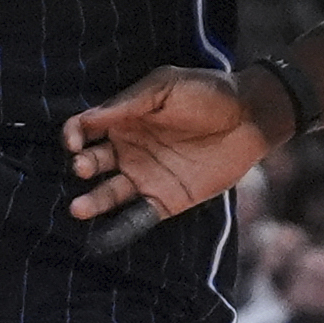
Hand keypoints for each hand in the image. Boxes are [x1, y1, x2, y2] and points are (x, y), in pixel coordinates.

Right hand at [65, 67, 274, 230]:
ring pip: (109, 194)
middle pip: (92, 162)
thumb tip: (88, 119)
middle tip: (83, 166)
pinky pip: (138, 217)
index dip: (73, 134)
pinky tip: (102, 236)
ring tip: (78, 208)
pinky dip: (120, 229)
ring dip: (92, 202)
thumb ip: (128, 102)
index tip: (74, 141)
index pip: (85, 129)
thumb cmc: (207, 92)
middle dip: (82, 166)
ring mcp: (145, 177)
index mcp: (123, 119)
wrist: (250, 117)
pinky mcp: (165, 200)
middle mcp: (128, 150)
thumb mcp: (165, 86)